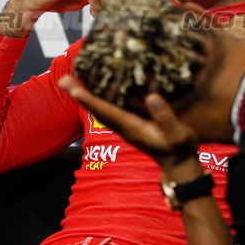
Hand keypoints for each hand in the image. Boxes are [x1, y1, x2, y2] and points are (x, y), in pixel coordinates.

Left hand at [58, 77, 199, 176]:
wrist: (179, 165)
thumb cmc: (180, 150)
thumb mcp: (178, 135)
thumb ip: (165, 118)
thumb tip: (151, 97)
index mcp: (132, 127)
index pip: (105, 111)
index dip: (89, 100)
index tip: (72, 88)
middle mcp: (123, 126)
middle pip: (97, 109)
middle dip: (80, 94)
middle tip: (63, 78)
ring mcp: (125, 125)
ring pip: (101, 108)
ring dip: (85, 95)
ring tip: (72, 79)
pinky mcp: (130, 123)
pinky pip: (110, 108)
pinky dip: (98, 98)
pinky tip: (96, 88)